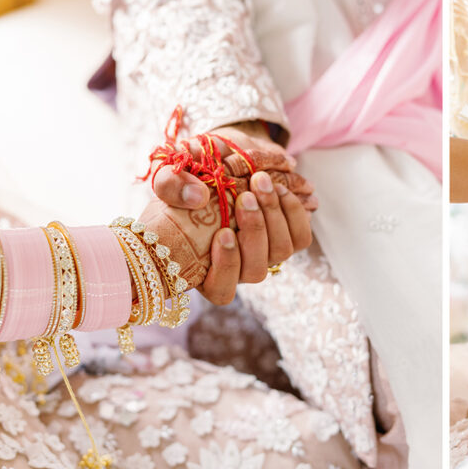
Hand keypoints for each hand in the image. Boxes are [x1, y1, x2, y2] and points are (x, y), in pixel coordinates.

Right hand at [148, 120, 315, 304]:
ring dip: (274, 216)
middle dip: (254, 231)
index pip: (222, 291)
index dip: (226, 267)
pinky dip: (294, 213)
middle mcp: (239, 271)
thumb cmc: (181, 191)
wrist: (213, 178)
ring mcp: (265, 256)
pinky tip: (279, 189)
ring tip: (261, 184)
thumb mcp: (166, 184)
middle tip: (246, 196)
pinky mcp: (287, 239)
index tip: (223, 233)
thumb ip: (170, 186)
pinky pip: (301, 237)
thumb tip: (197, 196)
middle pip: (256, 270)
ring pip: (281, 252)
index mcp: (205, 272)